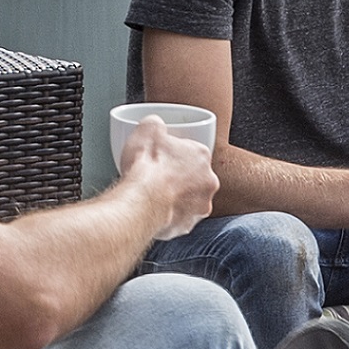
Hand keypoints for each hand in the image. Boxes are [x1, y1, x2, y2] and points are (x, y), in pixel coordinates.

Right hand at [112, 116, 217, 242]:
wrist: (141, 203)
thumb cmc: (145, 168)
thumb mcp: (147, 129)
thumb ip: (155, 123)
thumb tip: (154, 123)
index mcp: (201, 155)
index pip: (192, 151)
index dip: (175, 154)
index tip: (163, 157)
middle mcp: (208, 181)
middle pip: (194, 176)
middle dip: (179, 177)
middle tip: (158, 177)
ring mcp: (200, 205)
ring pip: (190, 199)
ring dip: (176, 198)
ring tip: (154, 196)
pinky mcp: (188, 225)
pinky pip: (179, 218)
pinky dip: (169, 216)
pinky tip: (154, 211)